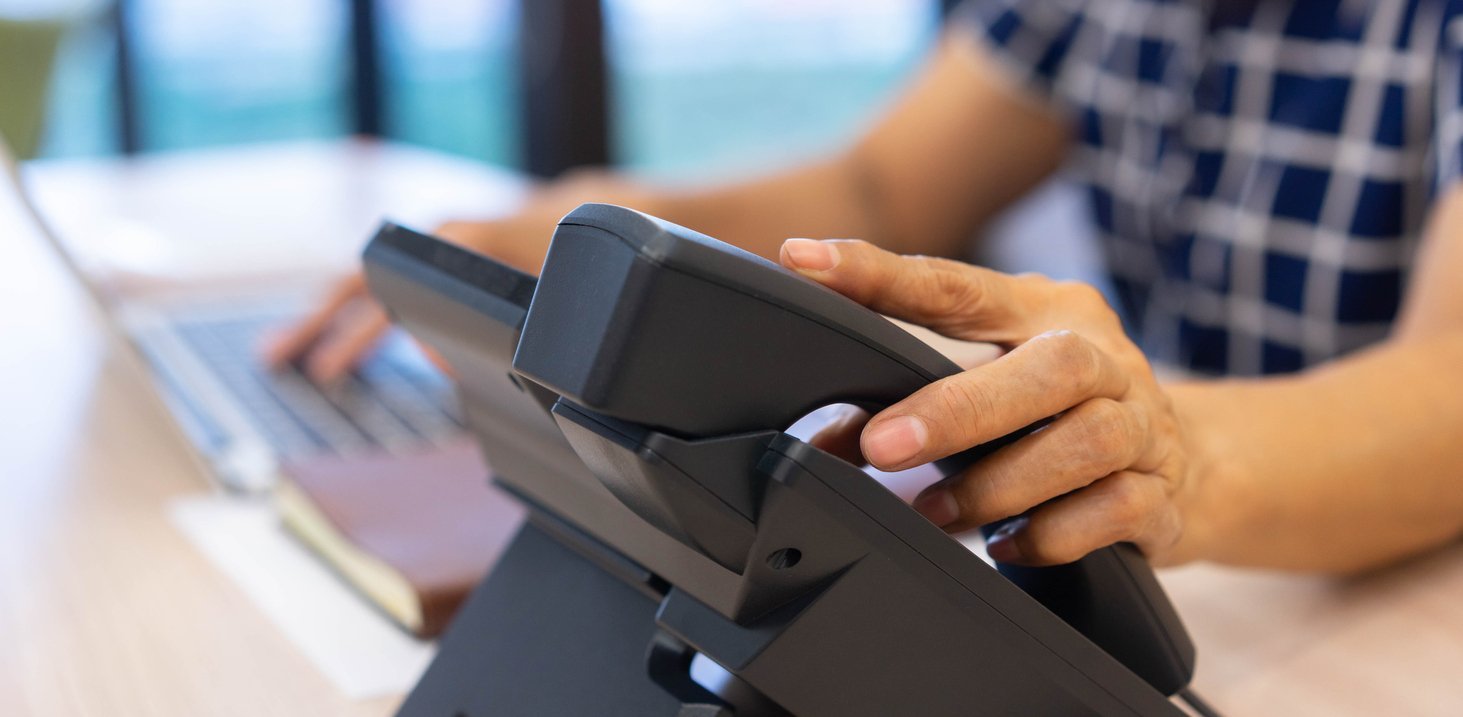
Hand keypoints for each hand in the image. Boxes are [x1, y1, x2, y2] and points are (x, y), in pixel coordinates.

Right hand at [261, 171, 643, 379]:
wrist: (577, 214)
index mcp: (456, 240)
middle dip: (315, 324)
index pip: (395, 291)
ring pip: (361, 284)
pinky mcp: (432, 263)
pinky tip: (327, 347)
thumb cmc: (563, 249)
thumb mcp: (548, 290)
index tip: (348, 372)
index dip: (373, 337)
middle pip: (358, 283)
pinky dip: (349, 317)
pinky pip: (380, 290)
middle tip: (274, 358)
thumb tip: (445, 366)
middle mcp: (433, 240)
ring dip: (319, 319)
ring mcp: (428, 250)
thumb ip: (505, 327)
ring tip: (276, 353)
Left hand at [781, 238, 1196, 566]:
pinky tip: (1008, 545)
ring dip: (998, 484)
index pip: (957, 284)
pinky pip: (1114, 512)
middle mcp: (1102, 355)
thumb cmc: (1062, 410)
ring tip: (936, 512)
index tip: (806, 262)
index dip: (879, 272)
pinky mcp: (1161, 492)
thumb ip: (912, 400)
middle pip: (1049, 366)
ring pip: (1085, 443)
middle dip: (959, 409)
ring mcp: (1143, 422)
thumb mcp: (992, 382)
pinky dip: (1052, 534)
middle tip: (881, 447)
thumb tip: (825, 440)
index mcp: (1045, 309)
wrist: (1194, 464)